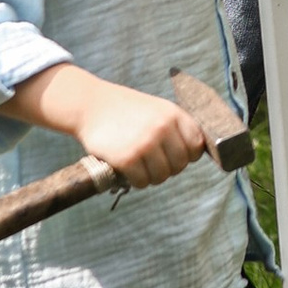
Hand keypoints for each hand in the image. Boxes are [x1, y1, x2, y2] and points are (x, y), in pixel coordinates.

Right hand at [68, 80, 206, 187]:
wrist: (91, 105)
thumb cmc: (126, 110)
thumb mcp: (157, 109)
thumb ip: (176, 128)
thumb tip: (195, 153)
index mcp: (173, 114)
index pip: (196, 146)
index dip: (187, 155)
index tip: (173, 154)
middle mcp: (162, 128)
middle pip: (180, 165)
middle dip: (167, 167)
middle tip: (152, 161)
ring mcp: (145, 144)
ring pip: (162, 176)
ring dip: (150, 176)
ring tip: (139, 165)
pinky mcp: (127, 158)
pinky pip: (142, 182)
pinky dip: (135, 180)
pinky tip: (127, 169)